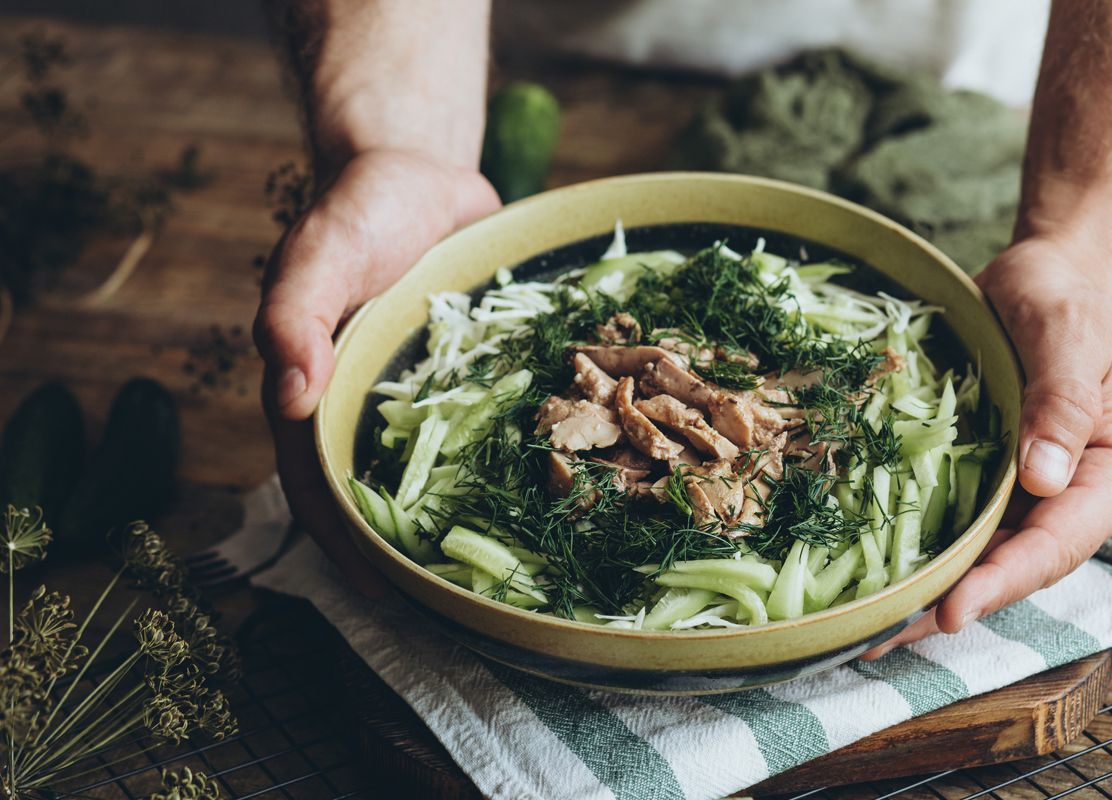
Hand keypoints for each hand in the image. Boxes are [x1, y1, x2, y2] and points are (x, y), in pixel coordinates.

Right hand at [253, 148, 499, 593]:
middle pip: (378, 491)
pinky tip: (540, 489)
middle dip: (406, 549)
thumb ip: (295, 314)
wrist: (417, 169)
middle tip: (450, 604)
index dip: (345, 542)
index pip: (319, 485)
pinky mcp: (466, 374)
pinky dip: (500, 460)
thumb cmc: (358, 208)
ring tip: (503, 568)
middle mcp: (366, 404)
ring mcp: (419, 394)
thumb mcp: (320, 252)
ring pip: (434, 469)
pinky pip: (482, 426)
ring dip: (457, 515)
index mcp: (319, 391)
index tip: (384, 592)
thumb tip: (291, 394)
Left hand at [862, 237, 1111, 657]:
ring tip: (864, 625)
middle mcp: (1066, 498)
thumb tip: (1043, 477)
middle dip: (951, 604)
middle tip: (882, 637)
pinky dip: (913, 546)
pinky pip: (947, 519)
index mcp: (1108, 477)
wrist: (1041, 280)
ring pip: (975, 555)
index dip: (1003, 581)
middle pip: (1010, 566)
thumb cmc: (1066, 301)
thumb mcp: (1070, 335)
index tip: (952, 610)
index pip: (1056, 544)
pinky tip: (868, 570)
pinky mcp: (981, 478)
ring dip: (924, 589)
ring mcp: (1021, 493)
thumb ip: (1062, 402)